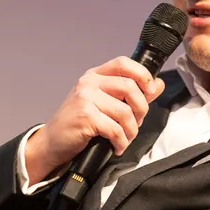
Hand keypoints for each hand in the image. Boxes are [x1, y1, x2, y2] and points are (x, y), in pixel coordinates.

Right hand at [25, 57, 165, 182]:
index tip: (150, 91)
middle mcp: (89, 82)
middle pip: (130, 87)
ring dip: (131, 130)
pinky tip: (117, 146)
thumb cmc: (79, 123)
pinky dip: (121, 141)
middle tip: (136, 123)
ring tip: (126, 138)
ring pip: (125, 111)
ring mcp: (85, 98)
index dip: (142, 74)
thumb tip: (158, 84)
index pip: (123, 63)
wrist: (52, 142)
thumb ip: (132, 94)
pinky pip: (115, 129)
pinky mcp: (85, 116)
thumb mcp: (105, 104)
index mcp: (95, 75)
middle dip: (141, 109)